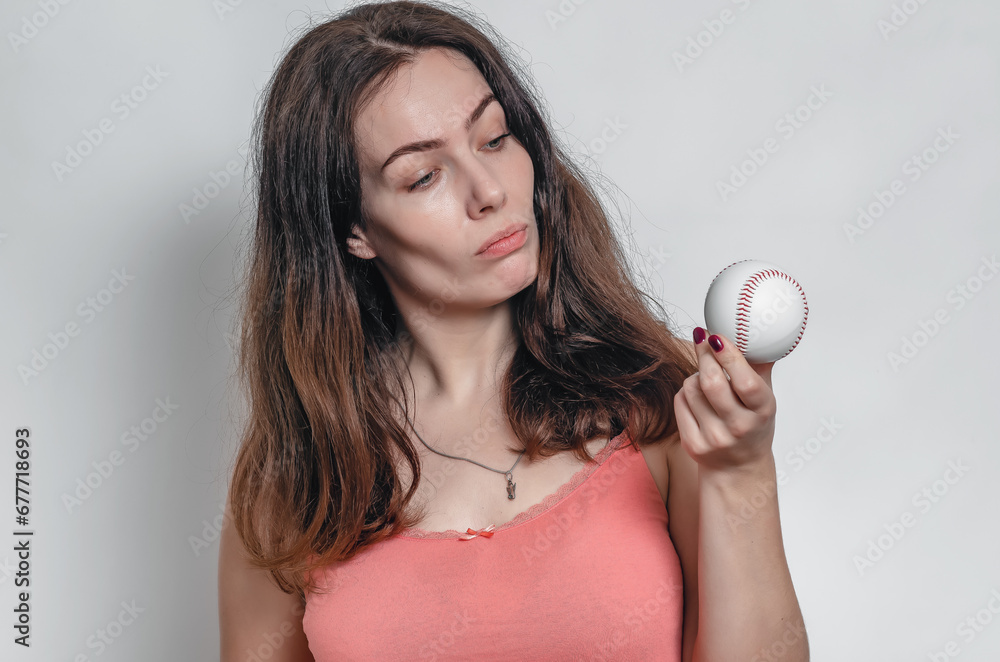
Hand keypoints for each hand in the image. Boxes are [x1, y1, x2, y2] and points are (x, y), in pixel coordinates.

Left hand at [673, 328, 776, 472]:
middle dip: (704, 355)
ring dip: (695, 375)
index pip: (745, 381)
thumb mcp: (764, 399)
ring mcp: (714, 438)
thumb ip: (759, 367)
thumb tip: (752, 334)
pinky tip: (697, 397)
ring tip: (706, 377)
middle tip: (703, 339)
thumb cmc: (752, 425)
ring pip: (691, 388)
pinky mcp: (693, 444)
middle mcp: (739, 427)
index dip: (729, 356)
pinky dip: (686, 393)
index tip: (717, 337)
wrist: (738, 467)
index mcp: (762, 411)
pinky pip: (680, 402)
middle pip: (712, 383)